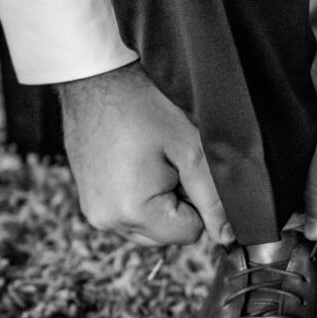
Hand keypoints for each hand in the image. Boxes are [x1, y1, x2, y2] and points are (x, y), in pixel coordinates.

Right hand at [59, 62, 233, 246]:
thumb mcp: (190, 151)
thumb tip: (227, 236)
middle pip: (167, 236)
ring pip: (148, 228)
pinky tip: (135, 165)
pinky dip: (139, 198)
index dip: (197, 202)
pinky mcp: (89, 203)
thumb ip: (213, 198)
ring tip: (150, 163)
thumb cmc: (144, 108)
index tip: (183, 168)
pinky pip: (128, 216)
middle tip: (167, 162)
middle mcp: (107, 221)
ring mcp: (94, 213)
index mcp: (133, 212)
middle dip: (176, 205)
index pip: (190, 233)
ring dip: (158, 203)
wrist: (95, 81)